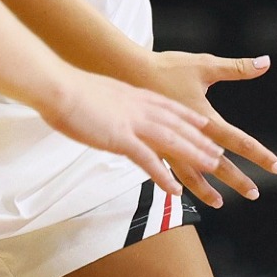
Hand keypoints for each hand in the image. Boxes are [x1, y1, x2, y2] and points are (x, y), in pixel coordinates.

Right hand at [36, 70, 221, 197]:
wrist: (57, 86)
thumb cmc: (67, 88)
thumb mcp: (96, 91)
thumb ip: (108, 101)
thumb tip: (107, 107)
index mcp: (132, 94)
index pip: (168, 106)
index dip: (189, 116)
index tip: (204, 122)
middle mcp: (138, 107)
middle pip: (177, 125)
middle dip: (200, 139)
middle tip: (219, 152)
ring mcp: (131, 122)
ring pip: (172, 141)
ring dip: (194, 156)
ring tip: (211, 169)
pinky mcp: (120, 138)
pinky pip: (148, 161)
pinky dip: (164, 177)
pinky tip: (175, 190)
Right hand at [138, 51, 276, 208]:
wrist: (124, 68)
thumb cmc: (166, 66)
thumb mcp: (203, 64)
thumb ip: (237, 68)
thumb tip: (267, 62)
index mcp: (203, 116)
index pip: (237, 139)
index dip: (258, 153)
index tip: (276, 166)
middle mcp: (187, 134)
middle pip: (216, 162)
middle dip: (236, 178)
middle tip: (254, 193)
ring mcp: (166, 141)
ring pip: (190, 171)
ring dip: (205, 188)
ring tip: (219, 202)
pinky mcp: (147, 142)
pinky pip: (165, 167)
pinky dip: (174, 181)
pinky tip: (178, 192)